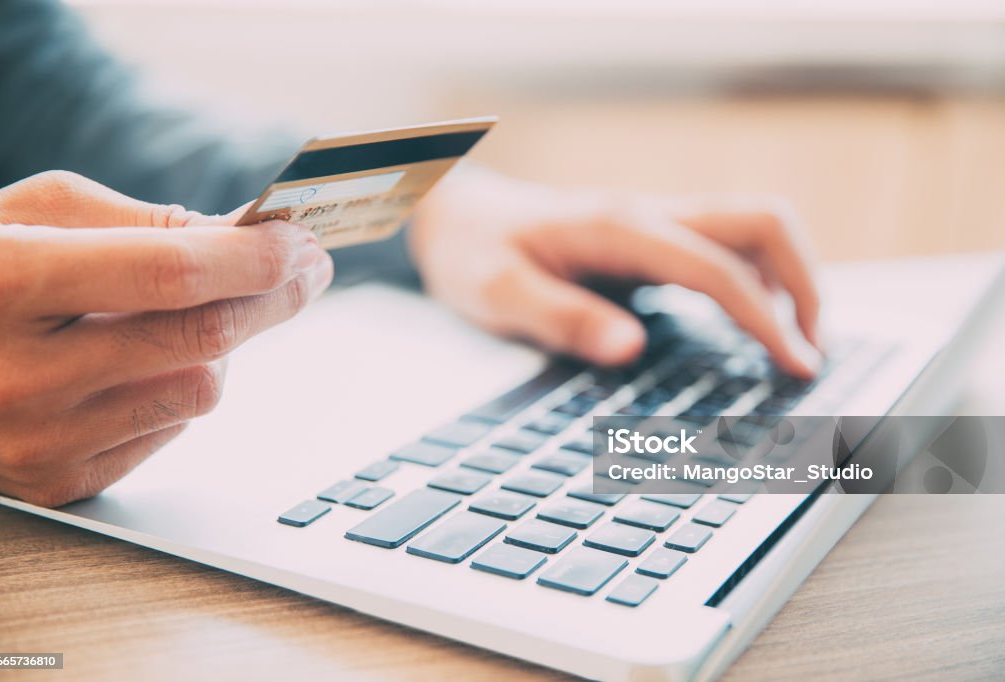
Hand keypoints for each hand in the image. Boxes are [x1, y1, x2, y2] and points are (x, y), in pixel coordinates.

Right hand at [0, 171, 331, 505]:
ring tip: (205, 310)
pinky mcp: (54, 483)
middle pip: (202, 339)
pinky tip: (149, 359)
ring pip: (201, 390)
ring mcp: (35, 442)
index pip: (169, 274)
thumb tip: (245, 236)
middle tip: (305, 268)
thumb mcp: (26, 213)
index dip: (253, 257)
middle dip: (274, 295)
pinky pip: (169, 429)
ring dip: (225, 343)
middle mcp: (14, 376)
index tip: (300, 241)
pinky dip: (180, 386)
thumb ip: (140, 220)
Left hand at [410, 166, 821, 376]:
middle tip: (811, 352)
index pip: (717, 269)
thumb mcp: (496, 293)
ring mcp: (655, 220)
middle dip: (806, 282)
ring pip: (753, 228)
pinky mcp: (652, 237)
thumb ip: (561, 318)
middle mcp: (649, 214)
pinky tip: (752, 322)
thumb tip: (631, 348)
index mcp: (619, 228)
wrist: (456, 216)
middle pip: (763, 221)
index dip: (766, 318)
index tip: (796, 366)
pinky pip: (726, 246)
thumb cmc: (472, 253)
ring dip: (789, 277)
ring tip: (795, 344)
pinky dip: (758, 280)